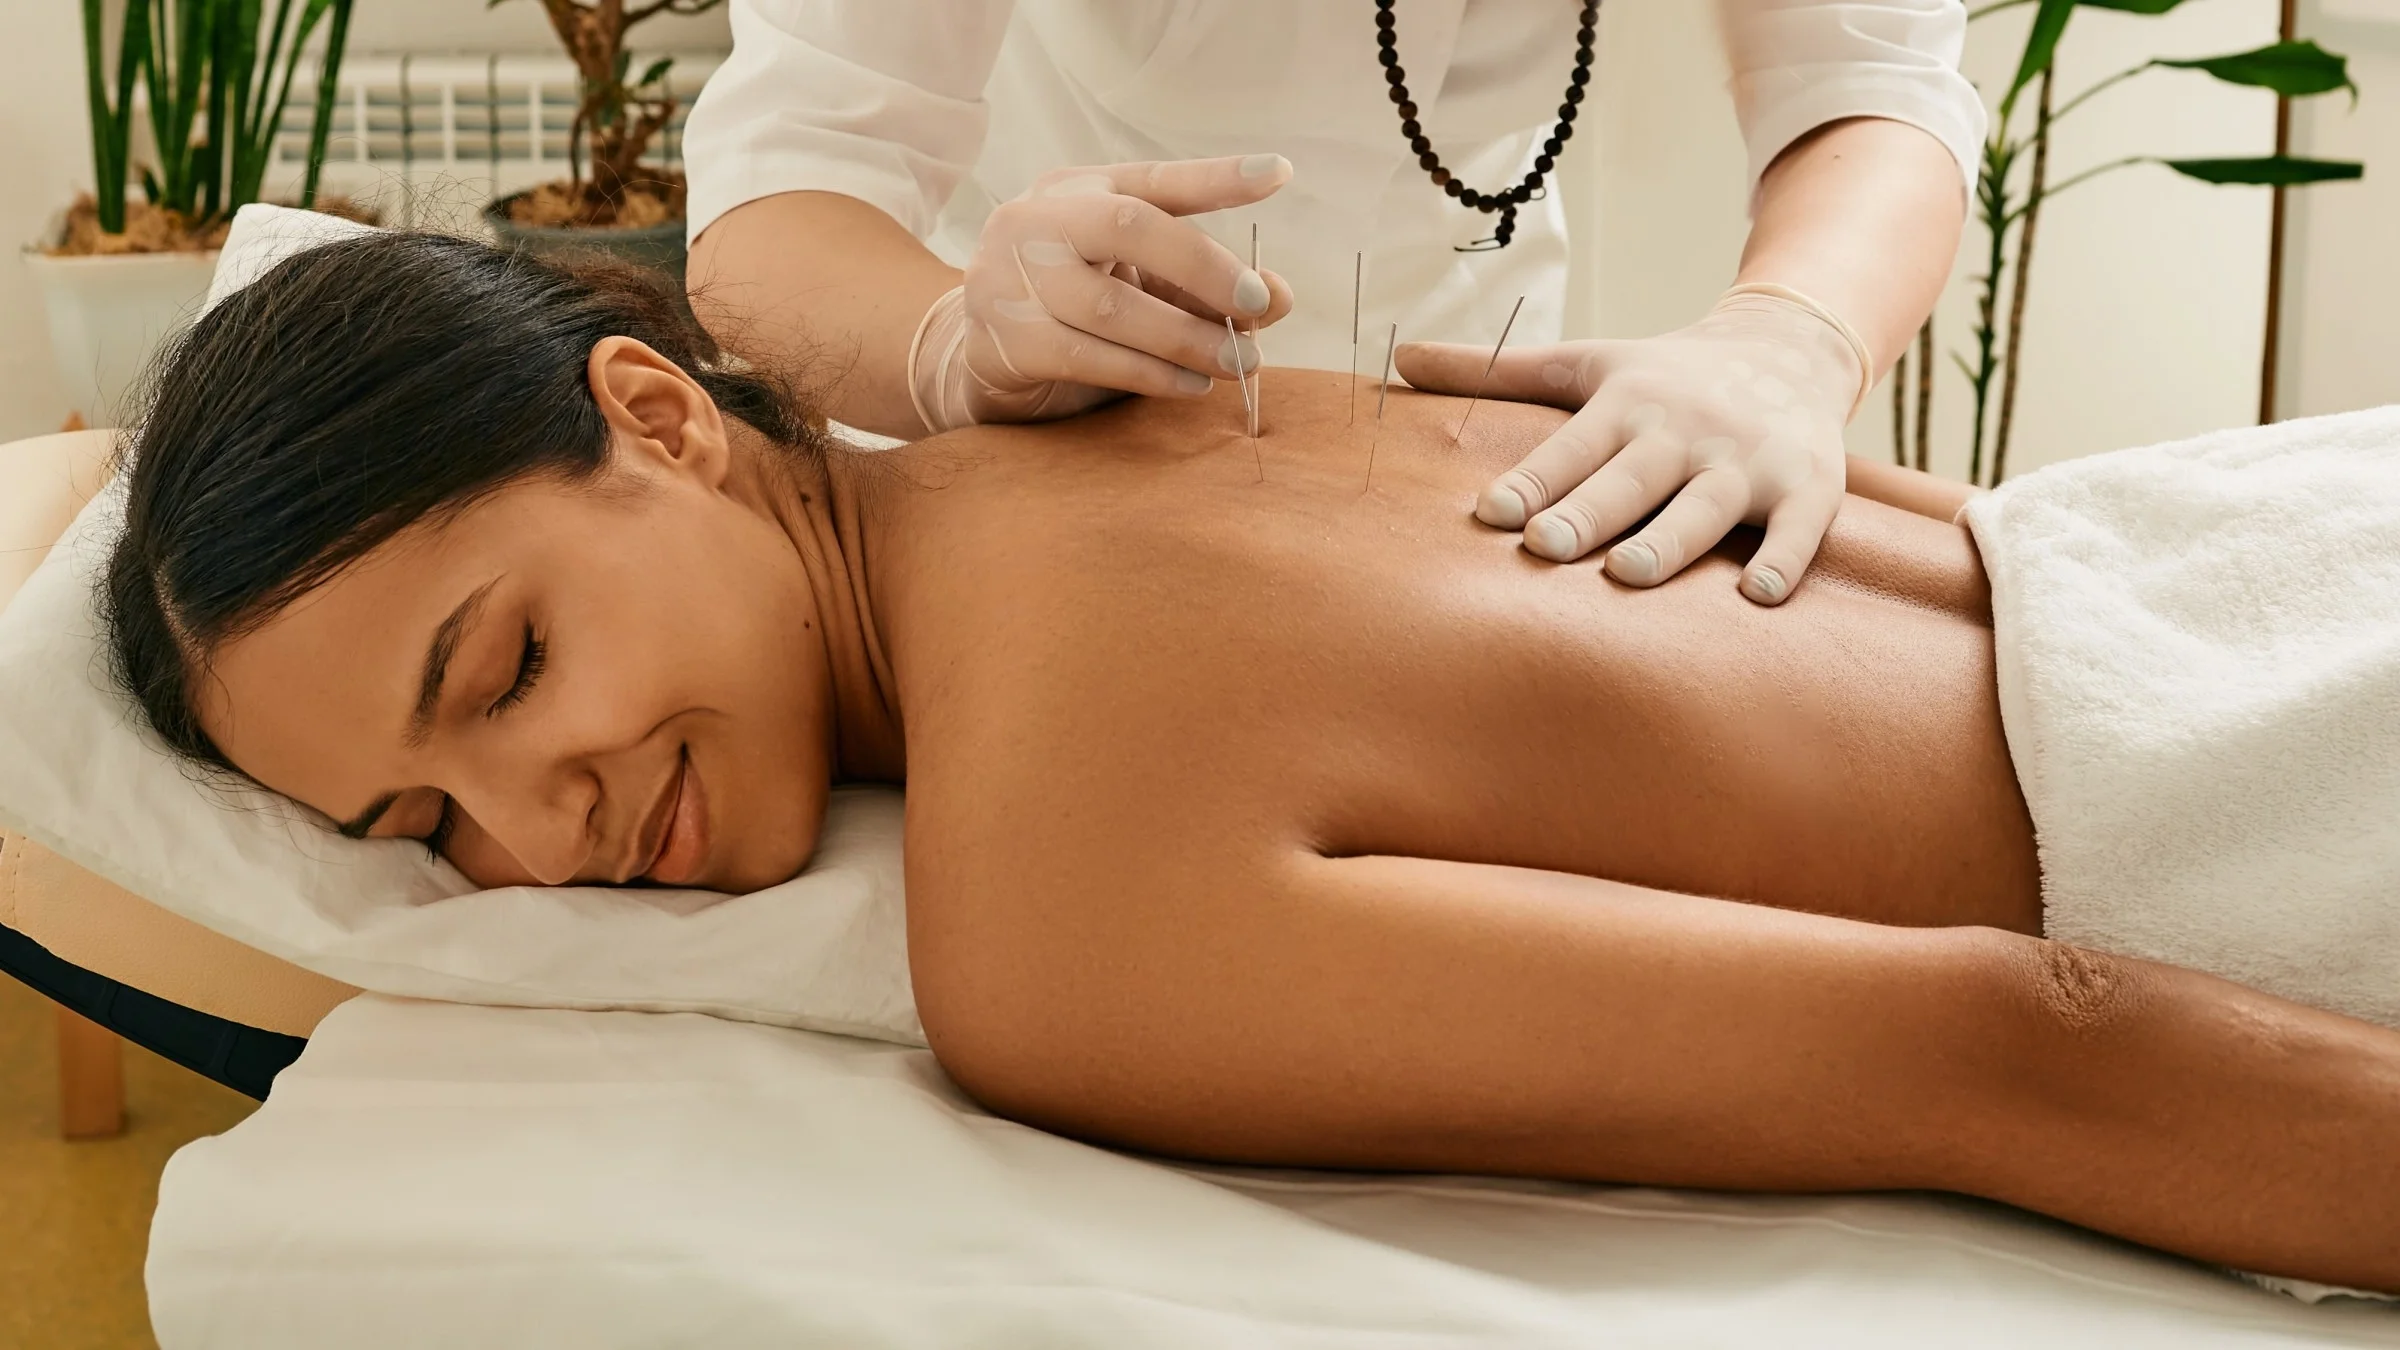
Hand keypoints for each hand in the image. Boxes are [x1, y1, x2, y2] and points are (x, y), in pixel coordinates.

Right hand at [909, 155, 1298, 431]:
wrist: (984, 357)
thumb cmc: (1077, 310)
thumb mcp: (1142, 284)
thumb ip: (1206, 285)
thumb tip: (1278, 298)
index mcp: (1079, 189)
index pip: (1155, 180)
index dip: (1218, 177)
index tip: (1279, 173)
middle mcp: (1038, 218)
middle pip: (1129, 225)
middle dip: (1204, 267)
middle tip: (1259, 306)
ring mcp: (1011, 276)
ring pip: (1111, 306)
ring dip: (1186, 338)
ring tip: (1237, 362)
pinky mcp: (1006, 338)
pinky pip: (1088, 357)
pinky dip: (1149, 374)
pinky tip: (1190, 386)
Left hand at [1395, 288, 1867, 604]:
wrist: (1790, 346)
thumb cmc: (1666, 374)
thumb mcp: (1583, 362)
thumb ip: (1495, 371)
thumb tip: (1397, 356)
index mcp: (1628, 401)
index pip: (1571, 447)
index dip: (1533, 480)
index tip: (1492, 514)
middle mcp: (1685, 429)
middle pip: (1631, 477)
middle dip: (1590, 511)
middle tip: (1546, 545)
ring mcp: (1749, 459)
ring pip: (1706, 505)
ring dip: (1670, 538)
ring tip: (1629, 573)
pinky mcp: (1808, 484)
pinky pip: (1800, 527)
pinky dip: (1783, 558)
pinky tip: (1755, 597)